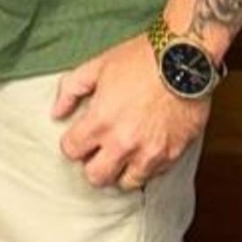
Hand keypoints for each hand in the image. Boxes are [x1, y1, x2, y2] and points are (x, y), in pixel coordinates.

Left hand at [51, 34, 210, 189]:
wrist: (185, 59)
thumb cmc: (141, 59)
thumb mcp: (97, 66)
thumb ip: (71, 89)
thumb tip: (56, 112)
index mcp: (101, 120)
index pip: (72, 151)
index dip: (72, 143)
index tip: (78, 137)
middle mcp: (123, 143)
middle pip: (96, 177)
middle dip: (92, 165)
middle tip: (97, 151)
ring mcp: (150, 153)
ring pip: (125, 183)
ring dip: (120, 170)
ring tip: (122, 153)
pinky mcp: (173, 155)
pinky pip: (153, 175)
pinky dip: (145, 166)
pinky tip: (144, 149)